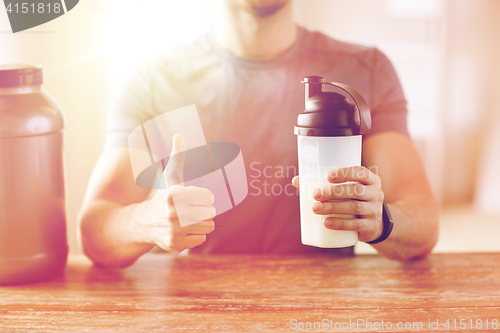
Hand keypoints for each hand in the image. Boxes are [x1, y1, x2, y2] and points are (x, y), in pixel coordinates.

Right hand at [140, 134, 215, 251]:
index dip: (204, 197)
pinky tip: (183, 231)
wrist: (143, 222)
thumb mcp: (170, 176)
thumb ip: (178, 157)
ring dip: (201, 223)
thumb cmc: (163, 196)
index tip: (195, 197)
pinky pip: (201, 240)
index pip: (209, 197)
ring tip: (188, 220)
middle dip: (204, 211)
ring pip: (208, 227)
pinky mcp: (176, 245)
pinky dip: (195, 236)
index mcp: (174, 194)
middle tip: (191, 210)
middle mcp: (173, 213)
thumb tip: (179, 135)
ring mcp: (174, 230)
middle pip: (210, 213)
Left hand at [292, 166, 383, 242]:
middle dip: (333, 192)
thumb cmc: (354, 201)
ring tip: (315, 208)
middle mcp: (376, 193)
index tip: (328, 177)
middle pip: (355, 190)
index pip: (361, 172)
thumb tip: (296, 180)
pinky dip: (340, 224)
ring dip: (333, 207)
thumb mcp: (347, 190)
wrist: (374, 225)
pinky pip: (356, 225)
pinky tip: (326, 223)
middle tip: (315, 195)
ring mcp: (375, 210)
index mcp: (371, 180)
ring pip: (354, 207)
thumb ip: (324, 184)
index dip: (345, 173)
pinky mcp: (371, 226)